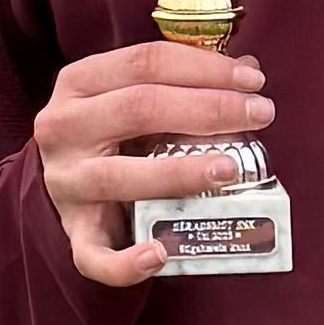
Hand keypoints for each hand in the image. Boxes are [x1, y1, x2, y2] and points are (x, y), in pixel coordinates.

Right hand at [33, 42, 274, 287]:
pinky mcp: (74, 232)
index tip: (254, 81)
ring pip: (119, 176)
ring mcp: (66, 183)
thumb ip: (185, 83)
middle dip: (207, 109)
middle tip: (259, 115)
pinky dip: (126, 262)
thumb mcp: (135, 96)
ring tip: (230, 170)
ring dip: (179, 173)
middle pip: (138, 109)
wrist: (65, 183)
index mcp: (78, 83)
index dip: (204, 68)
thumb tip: (248, 73)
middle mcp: (63, 128)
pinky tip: (160, 254)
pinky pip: (94, 254)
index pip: (144, 62)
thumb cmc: (112, 133)